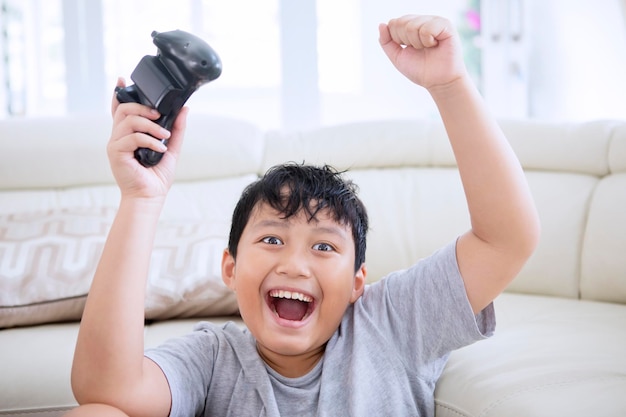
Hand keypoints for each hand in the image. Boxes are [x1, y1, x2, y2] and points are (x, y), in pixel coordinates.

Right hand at [108, 78, 187, 199]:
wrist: (150, 195)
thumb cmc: (157, 175)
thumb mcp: (171, 147)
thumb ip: (176, 128)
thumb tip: (184, 109)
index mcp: (129, 133)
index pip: (119, 109)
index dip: (119, 93)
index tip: (123, 80)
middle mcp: (119, 136)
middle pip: (124, 109)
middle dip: (144, 108)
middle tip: (160, 116)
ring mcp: (115, 143)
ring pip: (128, 120)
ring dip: (150, 125)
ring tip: (164, 135)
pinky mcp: (116, 152)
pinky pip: (132, 137)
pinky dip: (149, 140)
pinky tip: (160, 148)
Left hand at [379, 15, 466, 89]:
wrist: (438, 82)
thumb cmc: (421, 70)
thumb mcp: (397, 57)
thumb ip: (387, 42)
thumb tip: (381, 25)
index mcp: (411, 25)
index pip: (394, 23)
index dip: (397, 39)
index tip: (408, 48)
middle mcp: (423, 20)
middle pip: (401, 22)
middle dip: (406, 41)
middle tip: (419, 49)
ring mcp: (434, 21)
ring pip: (412, 26)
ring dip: (417, 43)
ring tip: (427, 48)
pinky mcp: (446, 25)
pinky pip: (427, 28)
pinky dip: (427, 41)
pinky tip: (435, 45)